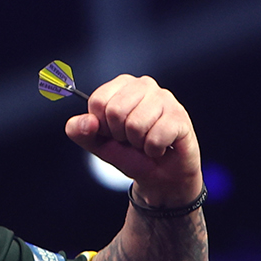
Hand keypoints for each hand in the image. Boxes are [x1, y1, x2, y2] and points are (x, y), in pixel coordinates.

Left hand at [63, 75, 202, 208]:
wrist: (160, 176)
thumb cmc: (131, 154)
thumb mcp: (98, 144)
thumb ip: (81, 131)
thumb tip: (86, 121)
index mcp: (121, 85)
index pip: (98, 102)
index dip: (102, 126)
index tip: (114, 132)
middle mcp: (143, 85)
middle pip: (115, 112)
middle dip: (120, 135)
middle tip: (132, 139)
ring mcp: (164, 98)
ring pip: (135, 125)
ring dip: (138, 143)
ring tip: (146, 142)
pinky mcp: (179, 116)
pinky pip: (155, 138)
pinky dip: (154, 150)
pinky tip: (160, 147)